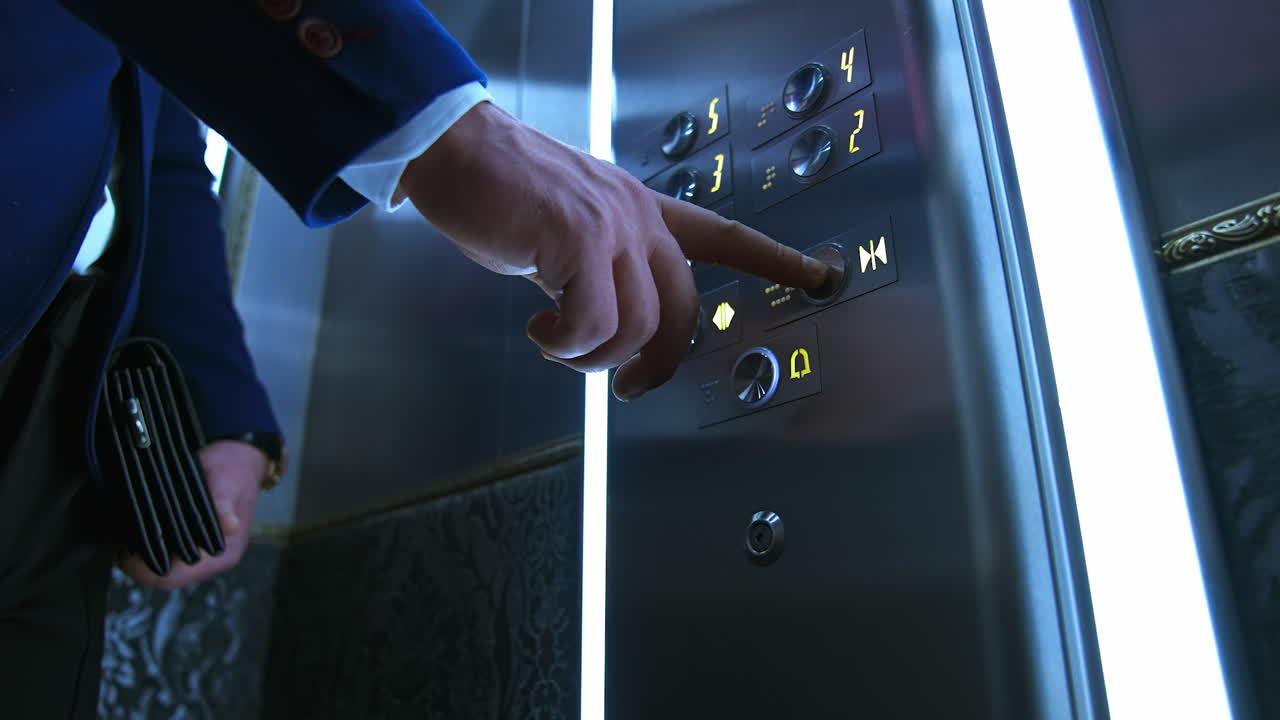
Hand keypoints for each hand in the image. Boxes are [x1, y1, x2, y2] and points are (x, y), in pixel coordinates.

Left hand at [117, 440, 264, 590]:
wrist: (237, 457)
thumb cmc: (234, 470)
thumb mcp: (229, 483)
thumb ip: (224, 504)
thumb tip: (229, 525)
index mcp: (223, 554)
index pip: (175, 578)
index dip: (145, 571)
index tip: (125, 552)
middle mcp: (209, 559)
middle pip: (163, 577)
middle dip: (137, 564)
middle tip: (118, 540)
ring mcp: (198, 552)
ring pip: (159, 567)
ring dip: (139, 556)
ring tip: (124, 534)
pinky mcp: (188, 542)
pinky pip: (162, 553)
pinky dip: (145, 545)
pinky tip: (134, 530)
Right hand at [398, 101, 828, 400]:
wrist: (455, 150)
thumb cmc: (500, 188)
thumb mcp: (564, 226)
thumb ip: (594, 265)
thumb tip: (595, 318)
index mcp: (641, 208)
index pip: (723, 234)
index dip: (774, 260)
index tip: (819, 275)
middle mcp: (637, 216)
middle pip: (682, 307)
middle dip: (657, 361)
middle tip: (625, 387)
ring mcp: (611, 226)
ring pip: (637, 325)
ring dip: (593, 355)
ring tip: (556, 341)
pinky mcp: (577, 241)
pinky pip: (592, 324)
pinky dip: (565, 344)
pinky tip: (541, 330)